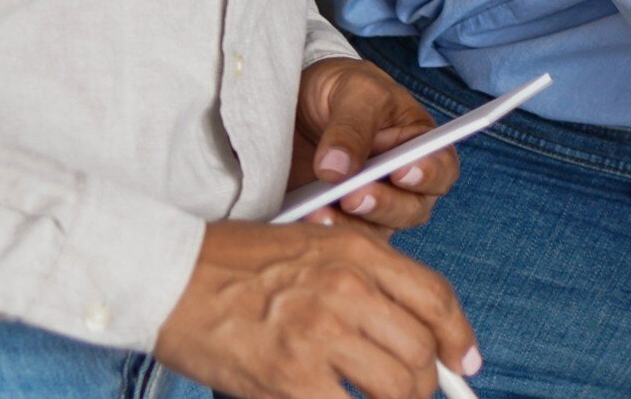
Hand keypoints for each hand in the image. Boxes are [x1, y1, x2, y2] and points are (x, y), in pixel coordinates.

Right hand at [153, 219, 478, 398]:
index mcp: (360, 253)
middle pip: (421, 349)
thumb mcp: (314, 246)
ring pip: (395, 385)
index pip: (436, 299)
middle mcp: (349, 289)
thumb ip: (365, 279)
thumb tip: (408, 328)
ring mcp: (321, 334)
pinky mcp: (290, 376)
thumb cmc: (232, 263)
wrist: (166, 275)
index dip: (458, 337)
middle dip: (426, 382)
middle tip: (414, 394)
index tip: (464, 361)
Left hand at [290, 58, 455, 233]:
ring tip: (320, 212)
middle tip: (354, 196)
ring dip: (351, 224)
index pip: (441, 167)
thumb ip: (351, 126)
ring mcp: (370, 204)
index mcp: (419, 146)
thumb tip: (338, 169)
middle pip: (412, 208)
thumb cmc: (341, 89)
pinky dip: (324, 231)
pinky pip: (340, 236)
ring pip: (376, 229)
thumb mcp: (353, 90)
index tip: (402, 171)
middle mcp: (402, 183)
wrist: (296, 103)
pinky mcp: (337, 219)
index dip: (429, 174)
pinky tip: (303, 219)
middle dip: (385, 205)